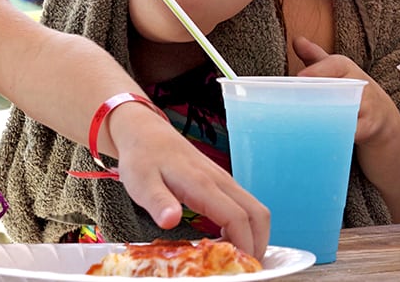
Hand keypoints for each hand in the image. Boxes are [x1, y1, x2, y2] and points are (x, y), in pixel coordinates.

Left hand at [107, 107, 269, 258]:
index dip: (243, 245)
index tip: (237, 266)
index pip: (237, 218)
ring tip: (235, 257)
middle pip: (258, 214)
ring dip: (253, 235)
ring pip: (255, 209)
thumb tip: (171, 221)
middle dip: (259, 244)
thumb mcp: (141, 183)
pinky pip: (245, 205)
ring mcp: (223, 180)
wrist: (145, 132)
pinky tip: (225, 240)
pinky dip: (245, 226)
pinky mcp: (221, 182)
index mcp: (203, 184)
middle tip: (243, 267)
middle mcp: (220, 181)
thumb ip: (158, 202)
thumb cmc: (142, 158)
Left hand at [293, 37, 399, 145]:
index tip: (300, 77)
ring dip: (325, 118)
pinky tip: (320, 139)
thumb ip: (316, 58)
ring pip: (345, 111)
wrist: (383, 118)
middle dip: (318, 95)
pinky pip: (351, 132)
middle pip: (338, 88)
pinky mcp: (368, 128)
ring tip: (304, 122)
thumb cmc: (352, 92)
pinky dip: (336, 135)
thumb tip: (297, 40)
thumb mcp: (337, 72)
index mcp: (349, 69)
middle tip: (296, 103)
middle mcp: (361, 85)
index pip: (335, 65)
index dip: (317, 70)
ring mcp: (367, 107)